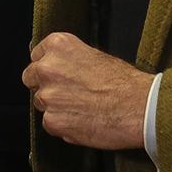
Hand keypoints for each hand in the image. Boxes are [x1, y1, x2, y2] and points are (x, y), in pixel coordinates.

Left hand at [22, 32, 152, 149]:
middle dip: (46, 86)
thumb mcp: (94, 55)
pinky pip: (50, 123)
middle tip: (69, 94)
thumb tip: (59, 68)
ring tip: (82, 109)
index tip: (59, 74)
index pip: (37, 56)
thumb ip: (69, 60)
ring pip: (41, 102)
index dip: (49, 67)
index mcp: (57, 45)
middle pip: (31, 78)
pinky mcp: (52, 120)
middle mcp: (47, 68)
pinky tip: (83, 121)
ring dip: (56, 107)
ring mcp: (47, 95)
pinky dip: (63, 125)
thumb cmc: (124, 82)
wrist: (140, 107)